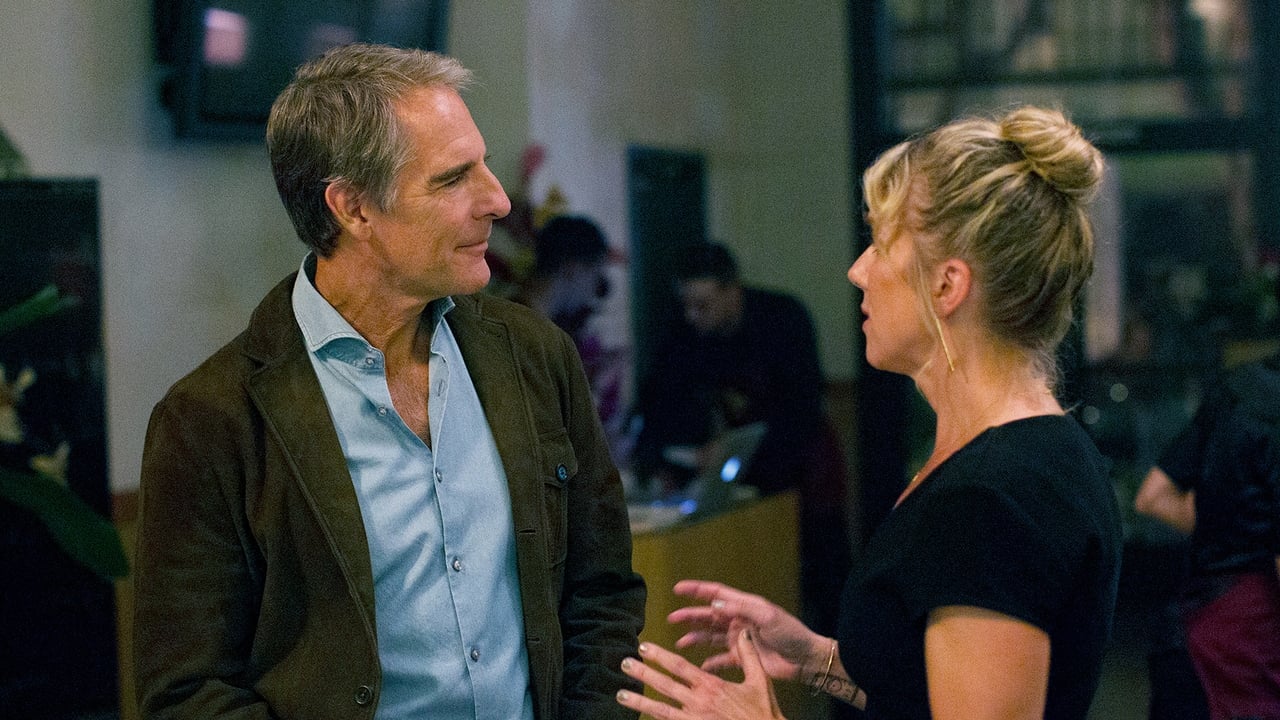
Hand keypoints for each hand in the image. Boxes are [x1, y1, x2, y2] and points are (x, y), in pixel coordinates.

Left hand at [616, 630, 785, 719]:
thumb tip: (744, 632)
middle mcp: (699, 702)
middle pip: (664, 685)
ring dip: (639, 701)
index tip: (644, 647)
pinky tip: (641, 717)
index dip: (659, 656)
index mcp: (712, 686)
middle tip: (624, 664)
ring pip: (660, 709)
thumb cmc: (763, 713)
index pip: (679, 667)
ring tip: (620, 695)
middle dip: (643, 673)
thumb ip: (749, 656)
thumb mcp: (760, 682)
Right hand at [668, 580, 824, 681]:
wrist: (805, 659)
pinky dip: (711, 663)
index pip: (716, 594)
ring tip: (680, 643)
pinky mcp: (743, 657)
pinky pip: (722, 660)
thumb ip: (741, 609)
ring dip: (695, 638)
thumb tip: (714, 605)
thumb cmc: (790, 633)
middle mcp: (739, 621)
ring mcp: (740, 639)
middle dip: (690, 616)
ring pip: (711, 637)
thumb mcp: (767, 616)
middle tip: (671, 618)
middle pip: (709, 616)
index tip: (678, 588)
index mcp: (745, 606)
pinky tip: (700, 666)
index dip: (697, 590)